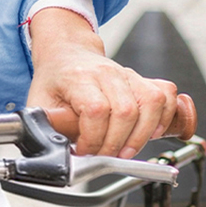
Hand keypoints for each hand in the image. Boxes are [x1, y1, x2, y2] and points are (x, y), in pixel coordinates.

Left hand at [26, 8, 177, 158]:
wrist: (66, 52)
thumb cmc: (55, 78)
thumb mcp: (40, 100)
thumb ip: (46, 125)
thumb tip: (54, 148)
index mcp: (78, 76)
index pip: (95, 110)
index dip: (93, 138)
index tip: (84, 150)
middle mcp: (105, 72)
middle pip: (125, 112)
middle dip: (116, 144)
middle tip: (104, 154)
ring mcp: (126, 74)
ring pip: (150, 104)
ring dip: (142, 135)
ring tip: (125, 149)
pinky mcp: (141, 79)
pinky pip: (165, 95)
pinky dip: (165, 117)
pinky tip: (150, 131)